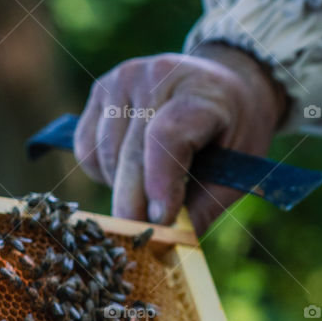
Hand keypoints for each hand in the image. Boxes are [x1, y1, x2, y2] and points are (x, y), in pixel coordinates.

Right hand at [73, 45, 287, 234]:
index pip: (167, 137)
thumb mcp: (234, 170)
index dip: (159, 183)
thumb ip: (201, 208)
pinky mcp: (101, 89)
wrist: (222, 84)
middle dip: (132, 204)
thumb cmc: (231, 133)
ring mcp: (124, 78)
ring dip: (120, 187)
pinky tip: (128, 169)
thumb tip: (167, 245)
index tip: (160, 221)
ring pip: (105, 156)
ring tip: (147, 187)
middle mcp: (158, 75)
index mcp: (201, 91)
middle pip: (130, 154)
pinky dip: (102, 171)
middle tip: (139, 238)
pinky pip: (87, 149)